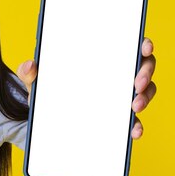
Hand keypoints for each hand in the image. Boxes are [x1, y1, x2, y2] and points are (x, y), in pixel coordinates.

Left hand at [17, 36, 156, 135]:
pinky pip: (134, 121)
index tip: (144, 47)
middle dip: (145, 73)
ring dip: (145, 98)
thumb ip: (30, 72)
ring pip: (145, 92)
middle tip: (136, 84)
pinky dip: (137, 126)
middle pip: (144, 66)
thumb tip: (29, 65)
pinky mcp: (119, 118)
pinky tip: (134, 131)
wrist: (45, 122)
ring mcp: (121, 96)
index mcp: (102, 57)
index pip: (130, 44)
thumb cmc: (49, 91)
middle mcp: (118, 74)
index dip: (143, 43)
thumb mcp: (37, 82)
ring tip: (134, 107)